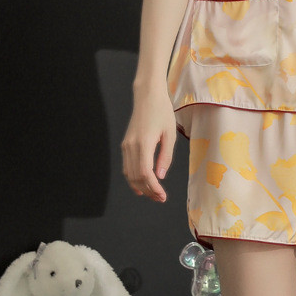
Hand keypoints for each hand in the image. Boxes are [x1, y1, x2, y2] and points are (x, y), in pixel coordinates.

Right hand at [121, 85, 176, 201]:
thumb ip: (165, 156)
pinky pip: (127, 166)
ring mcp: (126, 145)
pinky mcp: (126, 143)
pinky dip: (133, 178)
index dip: (153, 188)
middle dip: (148, 190)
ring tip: (152, 194)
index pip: (145, 174)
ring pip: (129, 174)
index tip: (162, 196)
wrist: (147, 96)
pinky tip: (141, 184)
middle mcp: (131, 146)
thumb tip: (160, 176)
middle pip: (136, 177)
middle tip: (160, 198)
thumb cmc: (162, 112)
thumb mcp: (169, 134)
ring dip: (140, 186)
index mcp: (144, 143)